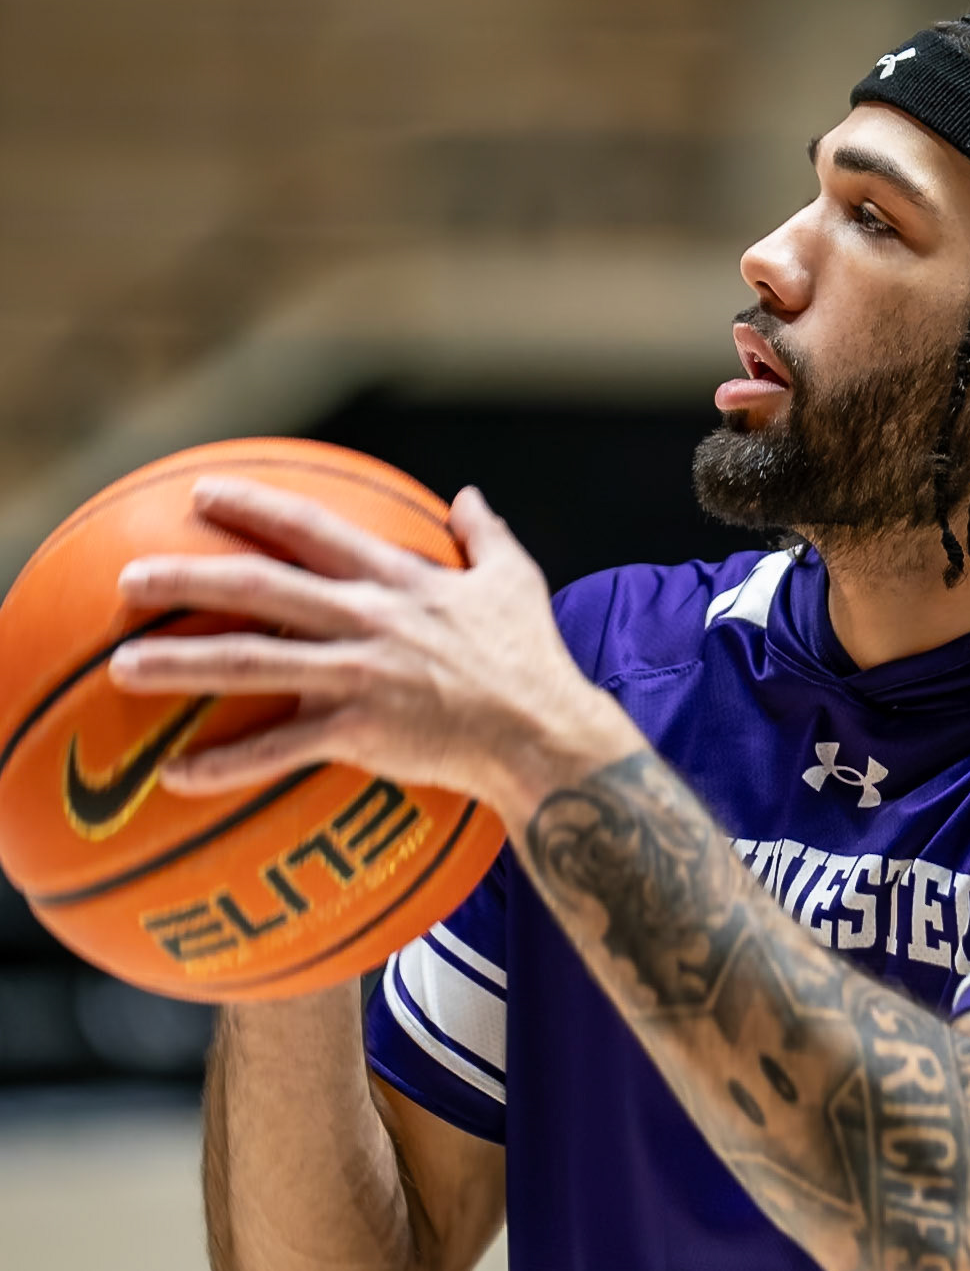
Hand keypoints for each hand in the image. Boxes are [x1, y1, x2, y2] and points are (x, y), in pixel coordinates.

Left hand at [109, 477, 639, 822]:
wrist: (546, 736)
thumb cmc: (534, 662)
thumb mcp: (515, 582)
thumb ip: (486, 535)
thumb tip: (469, 497)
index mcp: (399, 579)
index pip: (312, 530)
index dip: (254, 507)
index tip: (202, 495)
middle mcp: (368, 619)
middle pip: (259, 587)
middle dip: (187, 577)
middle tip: (129, 580)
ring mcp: (360, 675)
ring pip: (251, 661)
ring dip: (180, 662)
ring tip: (121, 667)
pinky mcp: (360, 733)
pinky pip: (279, 749)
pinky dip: (225, 764)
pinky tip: (177, 775)